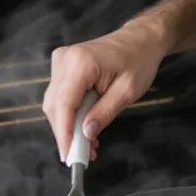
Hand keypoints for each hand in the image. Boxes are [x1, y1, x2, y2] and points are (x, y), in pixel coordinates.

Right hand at [42, 23, 165, 161]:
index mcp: (80, 63)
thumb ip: (104, 113)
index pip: (63, 104)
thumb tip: (85, 134)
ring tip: (88, 144)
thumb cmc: (139, 61)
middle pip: (55, 106)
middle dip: (67, 133)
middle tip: (84, 155)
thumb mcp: (127, 91)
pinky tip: (85, 127)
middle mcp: (64, 60)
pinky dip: (71, 114)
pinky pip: (60, 96)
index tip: (68, 156)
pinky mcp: (62, 66)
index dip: (64, 133)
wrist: (140, 39)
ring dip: (69, 126)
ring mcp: (60, 61)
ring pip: (55, 104)